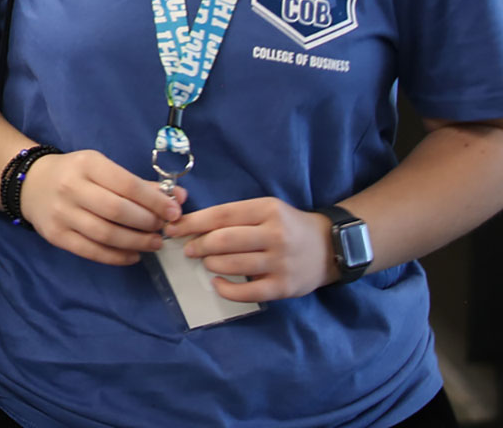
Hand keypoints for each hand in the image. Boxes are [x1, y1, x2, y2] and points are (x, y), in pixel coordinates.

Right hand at [19, 149, 187, 265]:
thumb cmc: (75, 174)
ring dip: (136, 242)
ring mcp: (62, 213)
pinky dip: (117, 257)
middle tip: (163, 229)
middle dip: (147, 223)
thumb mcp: (103, 168)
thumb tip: (179, 197)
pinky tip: (133, 255)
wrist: (30, 184)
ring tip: (154, 244)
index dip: (155, 201)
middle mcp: (71, 188)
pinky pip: (91, 250)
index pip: (127, 185)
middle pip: (117, 211)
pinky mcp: (56, 235)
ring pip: (106, 234)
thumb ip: (139, 184)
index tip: (174, 212)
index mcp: (87, 165)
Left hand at [166, 196, 334, 301]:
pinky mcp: (284, 286)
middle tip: (189, 250)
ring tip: (207, 262)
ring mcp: (281, 262)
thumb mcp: (265, 210)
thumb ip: (233, 217)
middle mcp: (275, 235)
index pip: (221, 215)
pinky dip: (225, 289)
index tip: (172, 229)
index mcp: (267, 210)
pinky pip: (246, 292)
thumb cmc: (287, 226)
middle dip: (198, 245)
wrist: (329, 247)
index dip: (192, 223)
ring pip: (232, 264)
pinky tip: (218, 283)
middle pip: (223, 240)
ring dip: (210, 264)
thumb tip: (190, 226)